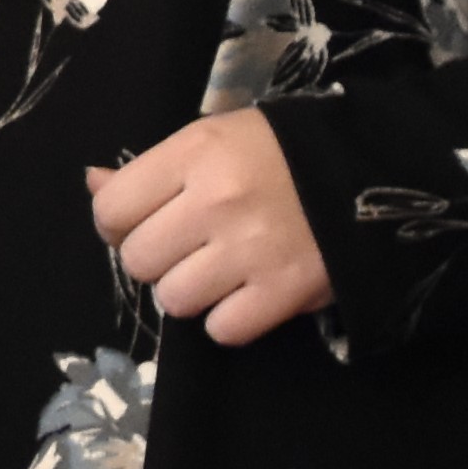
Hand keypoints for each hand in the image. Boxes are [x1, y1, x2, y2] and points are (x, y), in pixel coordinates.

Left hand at [89, 107, 330, 344]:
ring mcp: (250, 250)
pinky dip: (231, 318)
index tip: (146, 220)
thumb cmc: (282, 152)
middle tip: (191, 245)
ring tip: (223, 268)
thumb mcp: (215, 139)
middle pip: (139, 260)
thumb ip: (152, 168)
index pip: (112, 209)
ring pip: (175, 300)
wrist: (375, 170)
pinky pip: (222, 329)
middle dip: (159, 258)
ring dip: (193, 291)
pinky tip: (250, 291)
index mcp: (195, 153)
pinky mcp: (284, 291)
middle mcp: (216, 201)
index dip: (119, 223)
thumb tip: (92, 184)